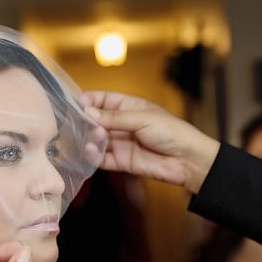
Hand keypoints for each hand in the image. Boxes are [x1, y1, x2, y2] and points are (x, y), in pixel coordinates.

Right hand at [82, 91, 219, 193]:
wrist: (187, 160)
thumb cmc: (171, 131)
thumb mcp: (142, 118)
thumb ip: (114, 117)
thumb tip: (87, 111)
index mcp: (129, 106)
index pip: (103, 100)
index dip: (88, 100)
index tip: (74, 104)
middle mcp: (122, 124)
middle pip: (95, 120)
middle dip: (84, 122)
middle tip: (76, 124)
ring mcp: (120, 143)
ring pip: (95, 140)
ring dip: (88, 139)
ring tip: (93, 138)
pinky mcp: (120, 161)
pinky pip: (100, 159)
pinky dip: (92, 156)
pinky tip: (90, 152)